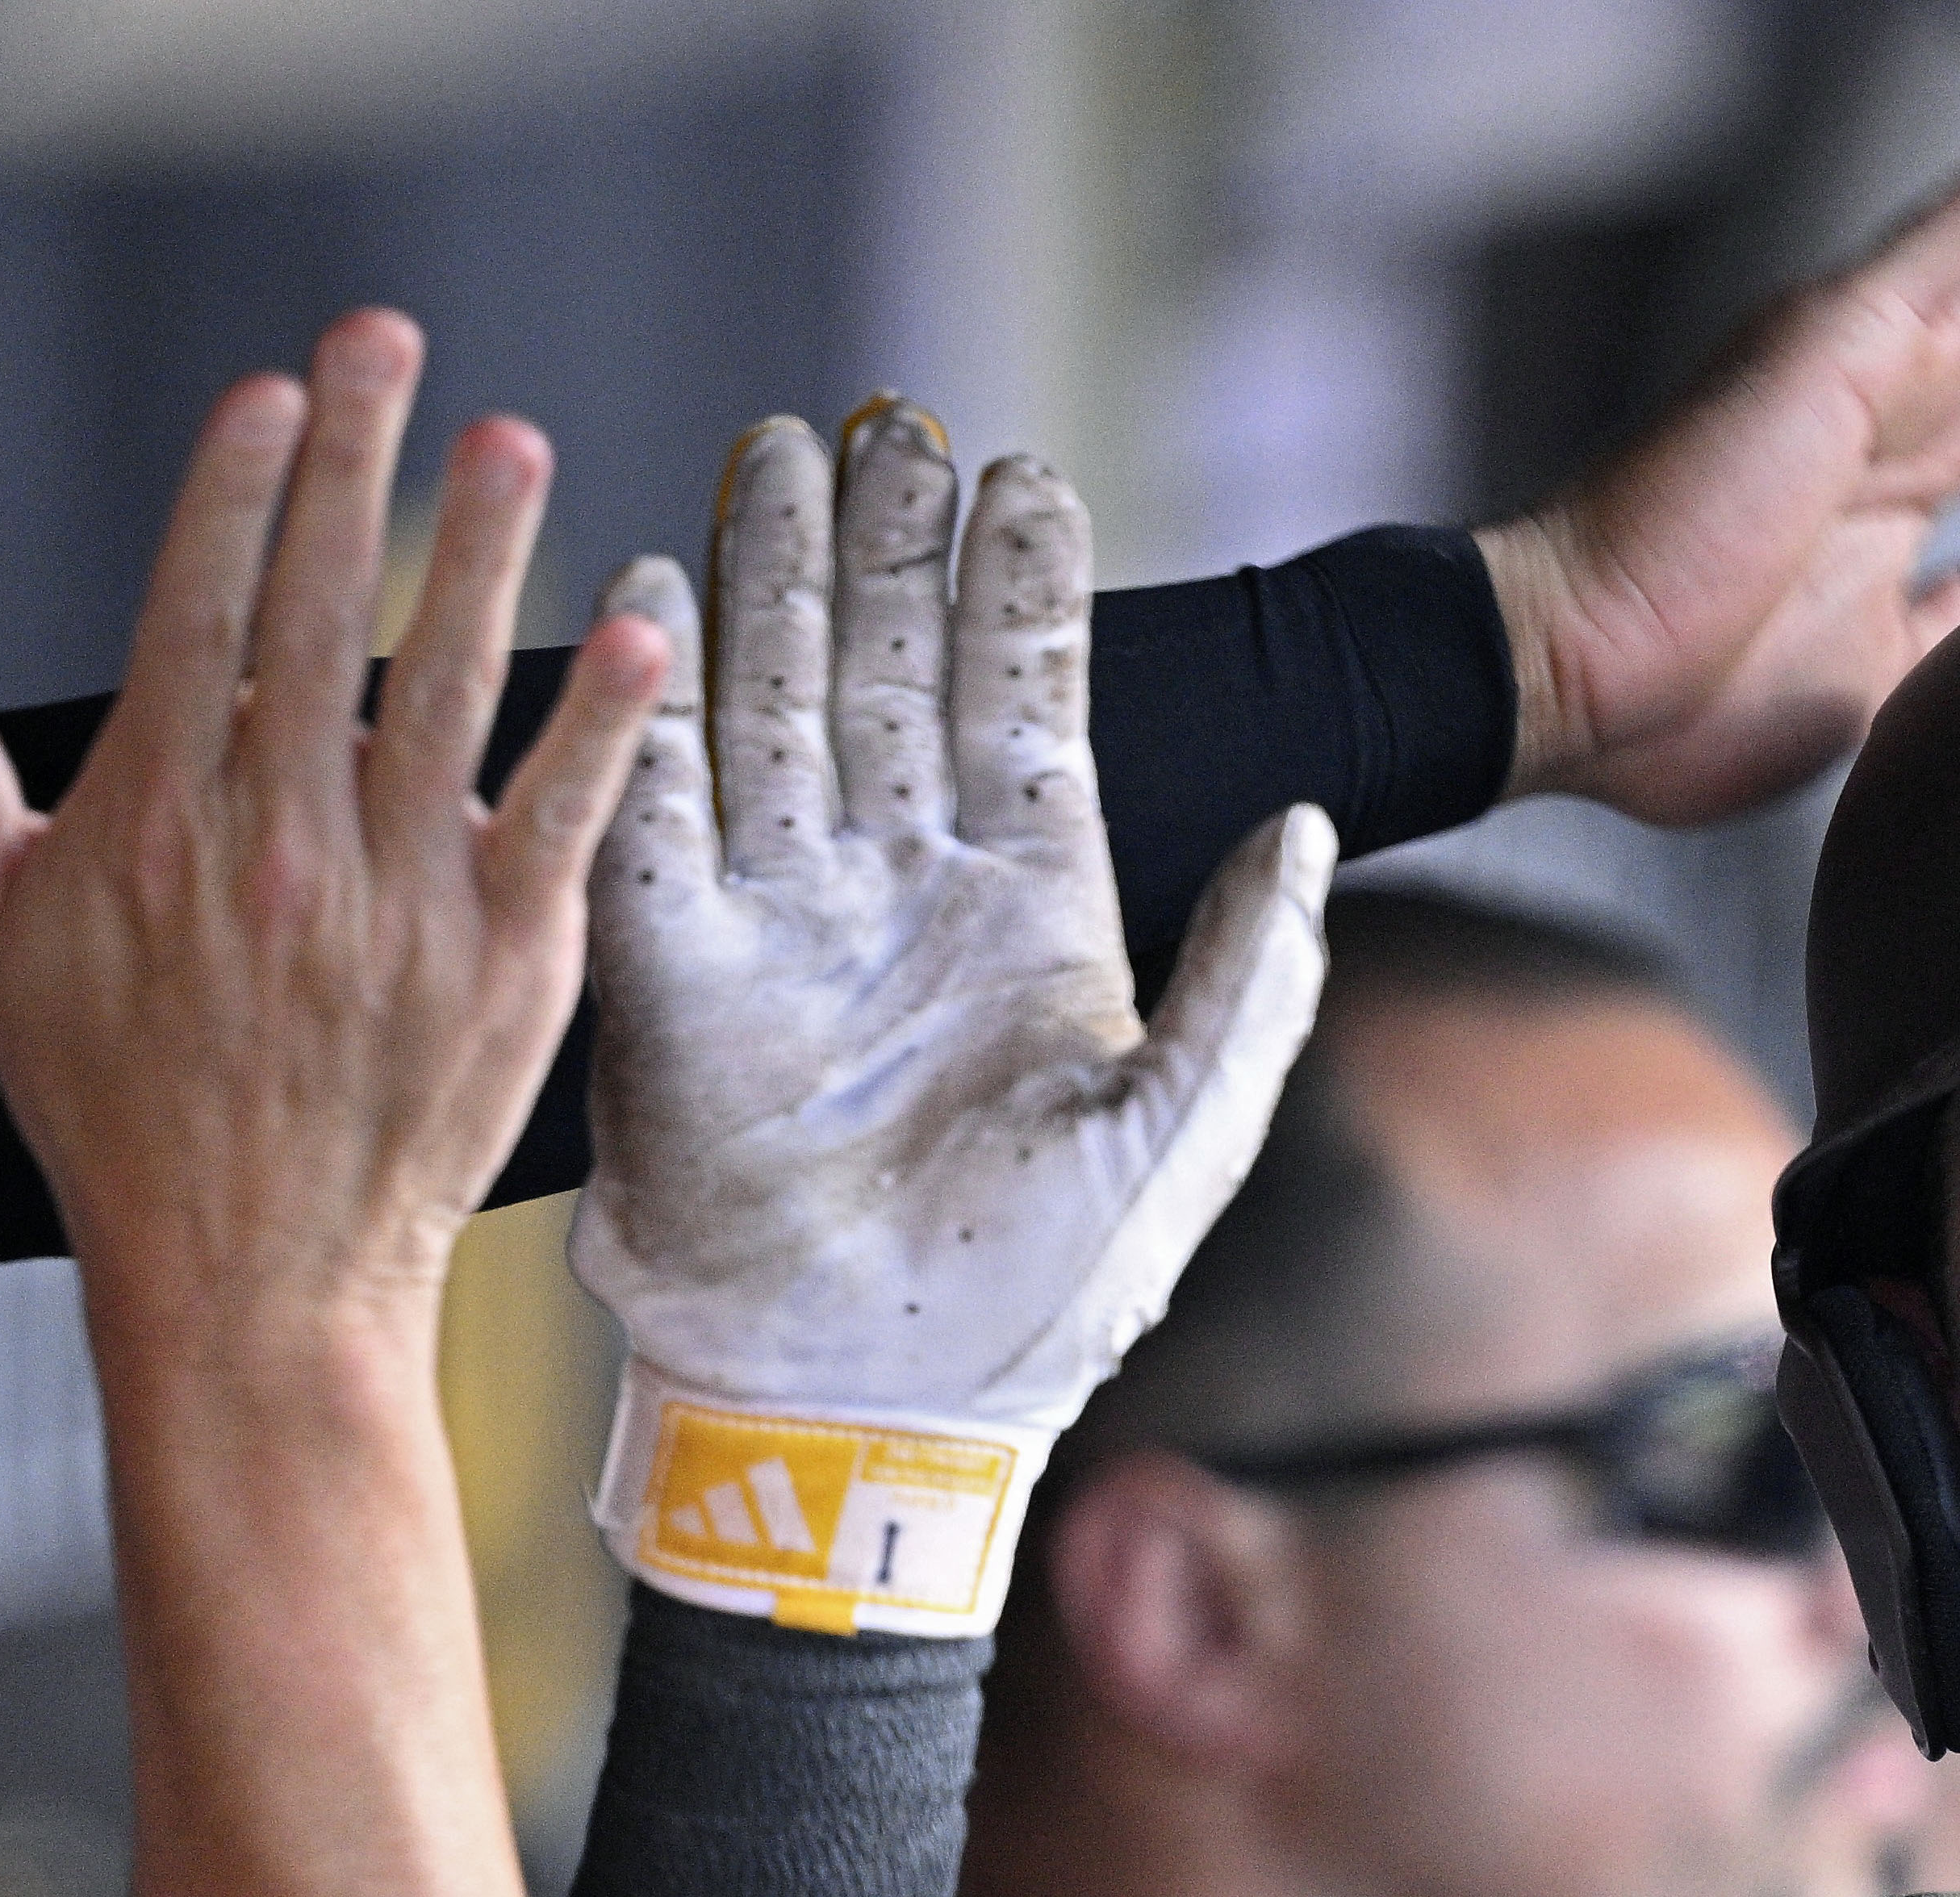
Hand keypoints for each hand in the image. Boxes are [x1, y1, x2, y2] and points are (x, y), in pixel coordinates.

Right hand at [0, 310, 660, 1358]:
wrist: (249, 1275)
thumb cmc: (114, 1105)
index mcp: (155, 820)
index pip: (200, 609)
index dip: (238, 489)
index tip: (272, 391)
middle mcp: (277, 846)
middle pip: (320, 611)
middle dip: (354, 463)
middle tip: (386, 340)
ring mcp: (399, 903)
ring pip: (447, 691)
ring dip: (486, 554)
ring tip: (514, 441)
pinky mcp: (504, 963)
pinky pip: (563, 818)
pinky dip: (604, 729)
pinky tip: (638, 634)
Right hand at [575, 401, 1332, 1634]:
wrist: (880, 1412)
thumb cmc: (1039, 1303)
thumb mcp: (1185, 1131)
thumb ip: (1256, 976)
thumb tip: (1308, 828)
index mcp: (1030, 920)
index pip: (1023, 710)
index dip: (1018, 593)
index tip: (1023, 474)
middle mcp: (901, 900)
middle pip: (886, 673)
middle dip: (883, 545)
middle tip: (879, 420)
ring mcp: (784, 927)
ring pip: (772, 704)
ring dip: (771, 578)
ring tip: (778, 447)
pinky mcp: (674, 975)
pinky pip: (651, 810)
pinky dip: (651, 704)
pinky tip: (653, 586)